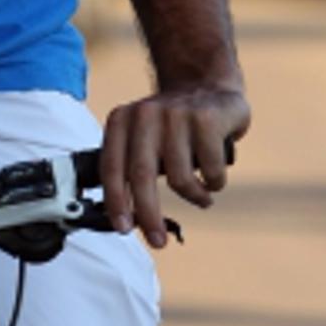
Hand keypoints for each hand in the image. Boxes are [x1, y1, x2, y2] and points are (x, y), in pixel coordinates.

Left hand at [100, 86, 250, 247]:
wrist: (208, 85)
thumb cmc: (170, 125)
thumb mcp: (140, 136)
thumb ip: (129, 167)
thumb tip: (122, 219)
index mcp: (121, 121)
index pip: (111, 167)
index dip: (115, 202)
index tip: (123, 228)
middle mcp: (145, 115)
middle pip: (141, 177)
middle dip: (148, 215)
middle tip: (157, 241)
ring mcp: (176, 114)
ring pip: (180, 178)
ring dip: (193, 197)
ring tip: (201, 196)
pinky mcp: (207, 119)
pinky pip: (209, 170)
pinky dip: (214, 183)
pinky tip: (214, 178)